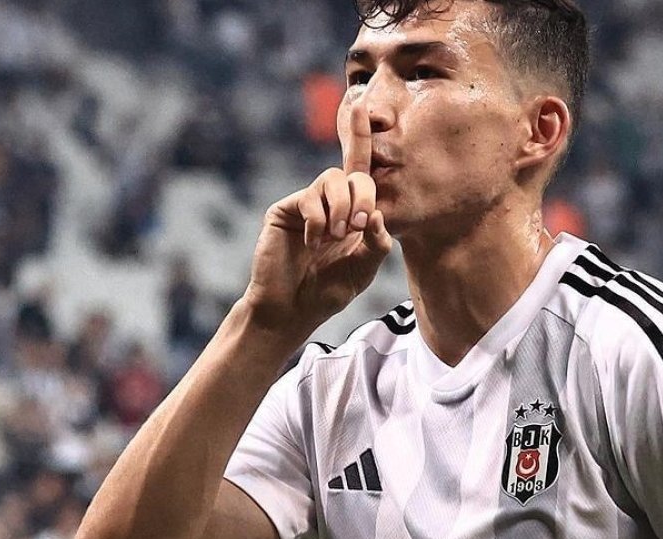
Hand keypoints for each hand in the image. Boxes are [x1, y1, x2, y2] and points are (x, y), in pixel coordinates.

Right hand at [242, 103, 393, 341]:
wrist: (292, 309)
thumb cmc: (329, 290)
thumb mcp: (364, 268)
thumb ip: (377, 242)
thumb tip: (377, 213)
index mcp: (354, 211)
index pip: (363, 170)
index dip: (361, 136)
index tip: (361, 104)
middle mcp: (331, 202)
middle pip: (354, 170)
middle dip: (364, 194)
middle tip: (359, 224)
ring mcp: (308, 203)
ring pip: (332, 178)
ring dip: (342, 206)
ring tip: (336, 236)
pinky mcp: (286, 209)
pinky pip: (310, 197)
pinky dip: (318, 220)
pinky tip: (313, 240)